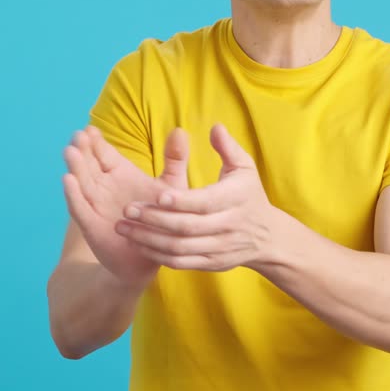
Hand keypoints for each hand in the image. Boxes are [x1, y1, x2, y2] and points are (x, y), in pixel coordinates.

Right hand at [62, 125, 189, 286]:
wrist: (146, 260)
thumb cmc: (160, 220)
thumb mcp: (172, 187)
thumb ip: (175, 161)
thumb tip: (180, 130)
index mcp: (120, 174)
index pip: (104, 153)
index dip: (96, 141)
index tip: (91, 128)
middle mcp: (104, 187)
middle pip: (89, 163)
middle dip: (83, 149)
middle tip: (78, 135)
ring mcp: (95, 205)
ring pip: (82, 182)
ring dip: (75, 167)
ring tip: (70, 151)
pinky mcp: (92, 226)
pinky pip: (80, 208)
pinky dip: (73, 195)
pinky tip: (67, 180)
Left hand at [115, 123, 284, 271]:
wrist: (266, 236)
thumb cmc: (248, 194)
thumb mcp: (245, 167)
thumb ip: (228, 147)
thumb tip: (215, 127)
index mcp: (235, 199)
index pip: (205, 202)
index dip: (181, 201)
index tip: (157, 195)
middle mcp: (228, 226)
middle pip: (187, 227)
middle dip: (154, 219)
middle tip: (127, 209)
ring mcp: (219, 248)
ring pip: (180, 247)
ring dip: (149, 239)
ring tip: (123, 228)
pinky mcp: (211, 263)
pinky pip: (181, 262)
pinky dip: (158, 255)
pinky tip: (138, 244)